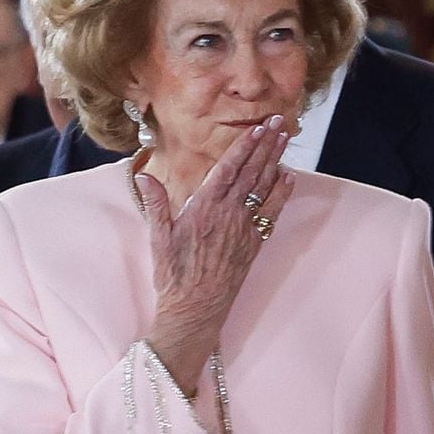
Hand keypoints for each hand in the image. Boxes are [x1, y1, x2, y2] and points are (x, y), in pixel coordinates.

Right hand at [141, 118, 294, 392]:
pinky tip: (288, 177)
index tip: (258, 127)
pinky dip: (281, 193)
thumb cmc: (173, 276)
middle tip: (279, 123)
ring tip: (286, 139)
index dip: (245, 145)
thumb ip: (156, 203)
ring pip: (264, 188)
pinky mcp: (254, 244)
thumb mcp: (158, 238)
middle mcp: (228, 215)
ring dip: (276, 161)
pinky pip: (272, 213)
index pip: (229, 168)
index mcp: (203, 208)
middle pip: (251, 172)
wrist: (195, 310)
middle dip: (266, 145)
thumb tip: (144, 176)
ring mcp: (244, 229)